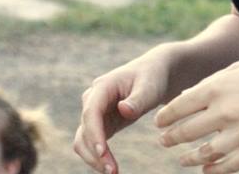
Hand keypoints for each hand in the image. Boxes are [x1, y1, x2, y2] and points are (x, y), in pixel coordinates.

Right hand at [73, 47, 172, 173]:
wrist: (155, 74)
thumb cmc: (153, 77)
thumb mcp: (150, 87)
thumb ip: (137, 100)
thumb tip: (123, 110)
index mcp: (103, 86)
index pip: (91, 111)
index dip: (94, 133)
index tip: (103, 153)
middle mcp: (93, 99)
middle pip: (84, 129)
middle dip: (94, 152)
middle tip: (112, 171)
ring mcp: (95, 112)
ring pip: (83, 139)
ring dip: (93, 158)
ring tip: (113, 172)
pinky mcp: (101, 123)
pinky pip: (92, 143)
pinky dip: (98, 156)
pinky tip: (111, 167)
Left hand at [155, 54, 238, 172]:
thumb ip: (211, 84)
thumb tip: (185, 98)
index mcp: (218, 86)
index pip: (179, 107)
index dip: (165, 118)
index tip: (158, 124)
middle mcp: (225, 110)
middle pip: (186, 132)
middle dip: (171, 139)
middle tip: (164, 142)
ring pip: (204, 154)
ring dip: (189, 158)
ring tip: (183, 159)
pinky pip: (228, 166)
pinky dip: (214, 171)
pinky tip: (207, 170)